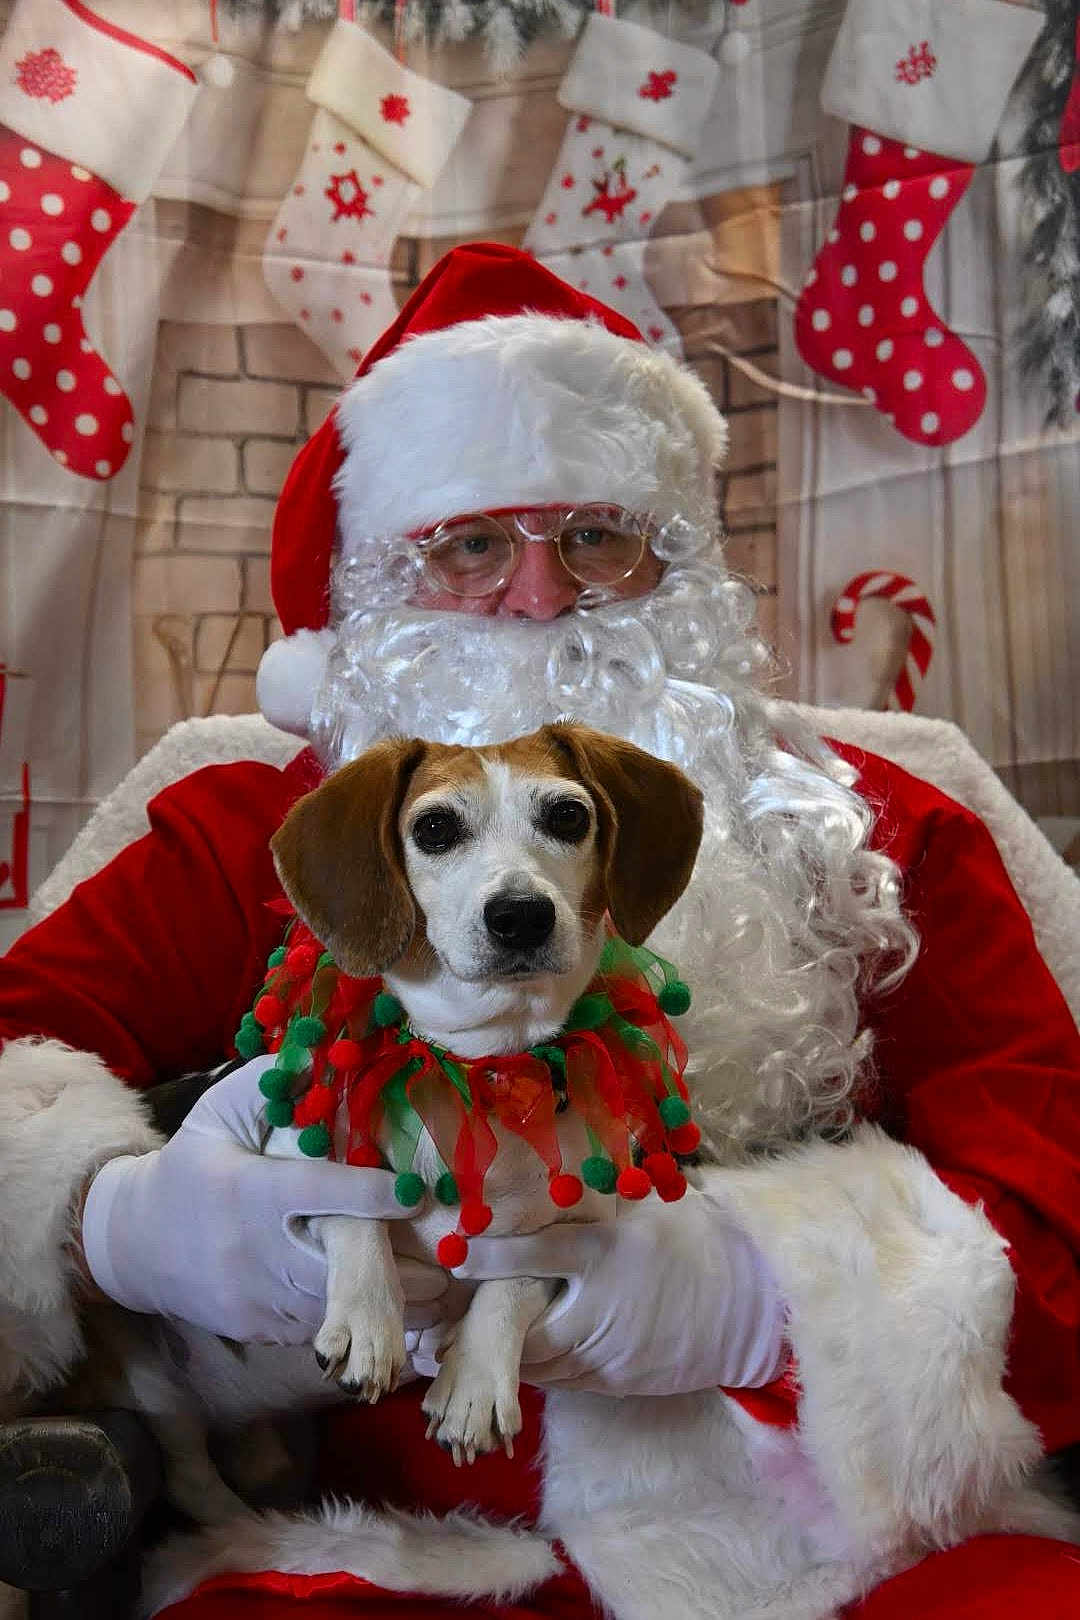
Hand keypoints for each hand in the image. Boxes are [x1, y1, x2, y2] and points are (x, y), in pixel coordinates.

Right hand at [81, 1057, 448, 1343]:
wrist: (137, 1244)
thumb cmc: (194, 1163)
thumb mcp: (220, 1111)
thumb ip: (273, 1082)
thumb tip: (326, 1053)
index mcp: (245, 1191)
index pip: (313, 1191)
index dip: (367, 1193)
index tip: (415, 1190)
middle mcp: (252, 1251)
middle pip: (336, 1265)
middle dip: (396, 1266)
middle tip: (454, 1259)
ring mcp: (256, 1298)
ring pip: (336, 1309)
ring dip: (393, 1303)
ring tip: (448, 1291)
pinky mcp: (262, 1329)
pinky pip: (322, 1329)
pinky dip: (362, 1322)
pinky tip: (404, 1313)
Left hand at [419, 1172, 786, 1396]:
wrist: (747, 1309)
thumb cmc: (692, 1244)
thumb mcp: (642, 1211)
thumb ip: (594, 1198)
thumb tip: (550, 1163)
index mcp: (607, 1255)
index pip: (539, 1253)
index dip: (492, 1253)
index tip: (455, 1250)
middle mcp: (601, 1308)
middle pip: (523, 1323)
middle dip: (483, 1322)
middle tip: (446, 1311)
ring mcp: (608, 1354)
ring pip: (537, 1361)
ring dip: (505, 1348)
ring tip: (463, 1335)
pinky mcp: (614, 1383)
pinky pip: (559, 1380)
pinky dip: (535, 1367)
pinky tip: (514, 1353)